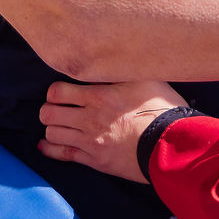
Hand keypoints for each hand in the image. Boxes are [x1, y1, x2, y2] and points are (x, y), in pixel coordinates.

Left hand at [38, 80, 188, 182]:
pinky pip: (64, 155)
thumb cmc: (163, 111)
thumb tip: (114, 58)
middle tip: (57, 108)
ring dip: (53, 128)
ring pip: (53, 134)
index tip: (62, 92)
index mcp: (99, 96)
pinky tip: (46, 145)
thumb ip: (125, 70)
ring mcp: (90, 141)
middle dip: (49, 109)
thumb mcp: (147, 80)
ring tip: (60, 124)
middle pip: (48, 113)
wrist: (172, 147)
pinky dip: (51, 149)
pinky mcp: (96, 160)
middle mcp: (89, 119)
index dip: (55, 91)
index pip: (57, 92)